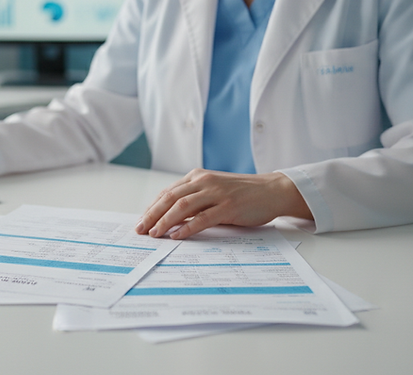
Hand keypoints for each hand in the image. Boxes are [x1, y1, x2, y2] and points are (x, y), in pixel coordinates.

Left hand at [135, 169, 311, 238]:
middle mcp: (204, 181)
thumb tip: (171, 220)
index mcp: (197, 177)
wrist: (272, 190)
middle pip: (170, 198)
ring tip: (155, 234)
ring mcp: (216, 193)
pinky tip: (177, 236)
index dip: (152, 208)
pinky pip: (203, 218)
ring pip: (182, 206)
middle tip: (141, 230)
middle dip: (152, 215)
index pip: (167, 192)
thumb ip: (195, 202)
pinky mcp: (228, 206)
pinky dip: (187, 227)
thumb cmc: (242, 194)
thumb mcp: (213, 192)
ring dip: (165, 221)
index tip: (141, 221)